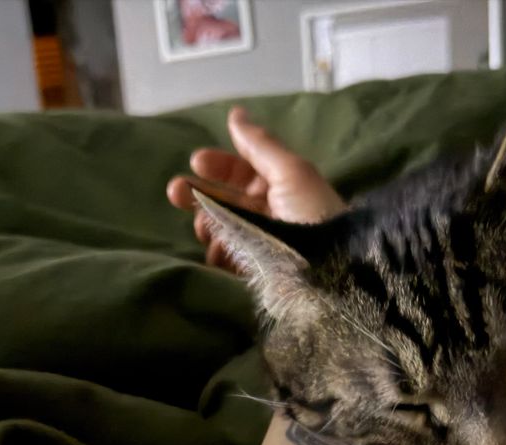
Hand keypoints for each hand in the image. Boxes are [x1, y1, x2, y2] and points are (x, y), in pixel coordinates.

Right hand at [167, 106, 345, 268]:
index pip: (240, 170)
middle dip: (198, 193)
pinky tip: (218, 250)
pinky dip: (217, 252)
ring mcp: (258, 241)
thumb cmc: (312, 214)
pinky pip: (225, 257)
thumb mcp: (291, 172)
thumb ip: (260, 144)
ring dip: (206, 223)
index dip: (217, 165)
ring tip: (205, 227)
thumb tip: (235, 113)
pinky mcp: (253, 269)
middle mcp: (267, 211)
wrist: (331, 270)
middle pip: (223, 198)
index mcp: (279, 185)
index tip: (197, 163)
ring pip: (219, 227)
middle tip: (175, 193)